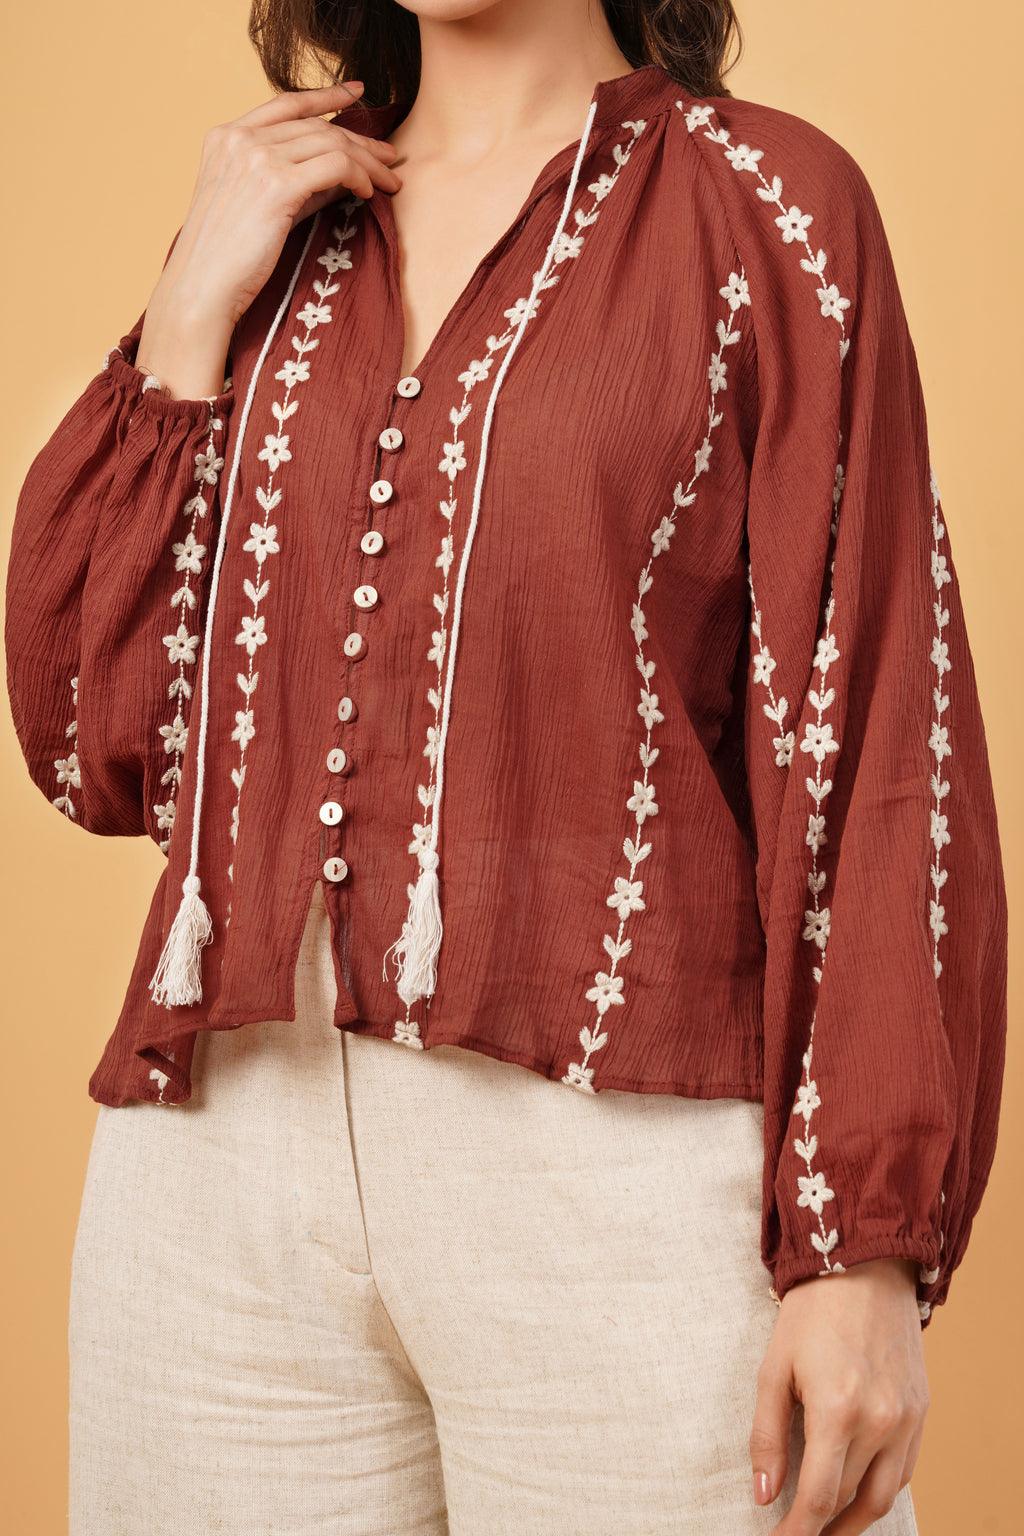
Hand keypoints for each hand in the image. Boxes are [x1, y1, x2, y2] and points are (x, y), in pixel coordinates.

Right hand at [153, 81, 401, 333]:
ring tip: (389, 180)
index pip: (286, 103)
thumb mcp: (256, 206)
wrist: (202, 287)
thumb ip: (292, 181)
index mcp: (226, 137)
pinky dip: (359, 176)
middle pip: (316, 125)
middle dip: (360, 140)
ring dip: (368, 162)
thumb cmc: (227, 259)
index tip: (356, 93)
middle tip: (390, 156)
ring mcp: (256, 158)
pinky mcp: (276, 184)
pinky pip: (336, 166)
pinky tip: (368, 193)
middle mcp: (239, 139)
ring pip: (331, 142)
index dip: (326, 95)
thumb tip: (340, 172)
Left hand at [750, 1257, 928, 1533]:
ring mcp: (906, 1419)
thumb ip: (767, 1435)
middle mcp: (879, 1422)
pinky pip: (904, 1471)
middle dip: (820, 1526)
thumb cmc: (811, 1314)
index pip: (819, 1498)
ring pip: (883, 1496)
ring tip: (826, 1530)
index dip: (797, 1531)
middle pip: (849, 1500)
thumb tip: (763, 1495)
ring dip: (854, 1521)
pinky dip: (880, 1492)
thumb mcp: (773, 1368)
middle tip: (794, 1532)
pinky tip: (858, 1495)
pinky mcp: (921, 1412)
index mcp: (837, 1411)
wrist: (865, 1268)